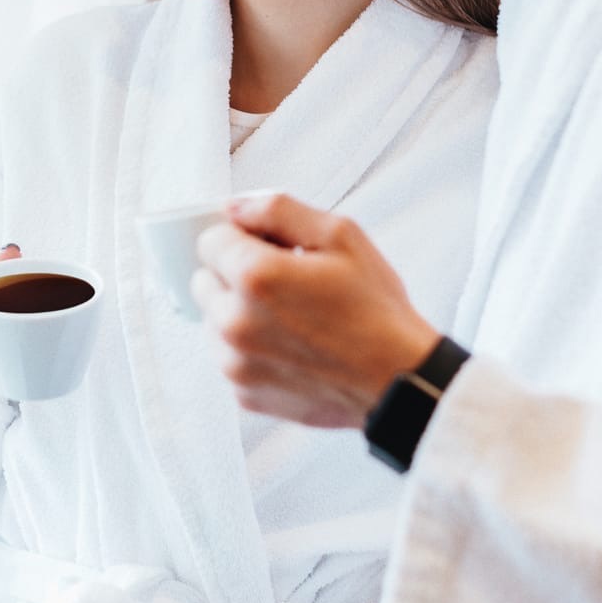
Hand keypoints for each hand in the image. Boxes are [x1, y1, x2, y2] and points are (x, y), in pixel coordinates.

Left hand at [190, 194, 440, 427]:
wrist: (398, 380)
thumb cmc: (375, 308)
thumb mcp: (340, 236)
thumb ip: (278, 210)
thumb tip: (234, 207)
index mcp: (254, 277)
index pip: (209, 240)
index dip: (242, 238)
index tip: (271, 249)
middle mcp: (234, 323)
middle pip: (203, 280)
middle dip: (234, 275)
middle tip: (284, 283)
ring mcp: (236, 364)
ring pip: (213, 321)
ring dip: (238, 313)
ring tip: (290, 318)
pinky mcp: (245, 395)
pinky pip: (229, 357)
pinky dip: (250, 350)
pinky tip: (290, 347)